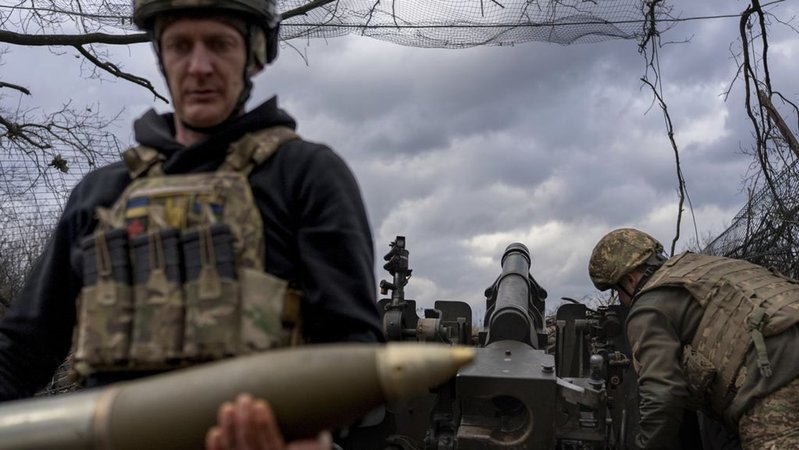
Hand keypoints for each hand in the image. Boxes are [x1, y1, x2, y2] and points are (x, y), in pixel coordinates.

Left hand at [205, 393, 331, 449]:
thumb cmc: (309, 446)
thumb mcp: (317, 440)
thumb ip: (313, 429)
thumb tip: (315, 399)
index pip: (273, 444)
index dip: (264, 425)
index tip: (260, 405)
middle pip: (251, 447)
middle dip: (245, 422)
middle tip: (243, 399)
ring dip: (230, 429)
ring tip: (227, 408)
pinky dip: (217, 448)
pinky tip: (214, 433)